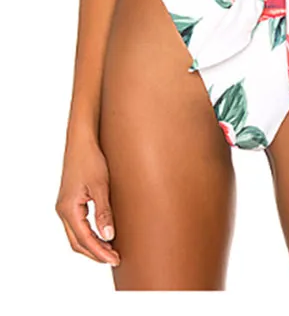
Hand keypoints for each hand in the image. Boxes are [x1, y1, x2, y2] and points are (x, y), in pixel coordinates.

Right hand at [55, 132, 120, 266]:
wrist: (81, 140)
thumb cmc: (91, 159)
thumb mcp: (100, 186)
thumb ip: (104, 212)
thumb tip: (108, 237)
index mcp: (68, 209)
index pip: (85, 240)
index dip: (100, 252)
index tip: (115, 258)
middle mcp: (63, 210)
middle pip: (77, 243)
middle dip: (95, 253)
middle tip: (115, 258)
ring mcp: (64, 206)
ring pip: (76, 235)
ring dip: (92, 245)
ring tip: (111, 249)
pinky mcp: (70, 201)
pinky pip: (77, 225)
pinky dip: (89, 234)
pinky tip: (103, 233)